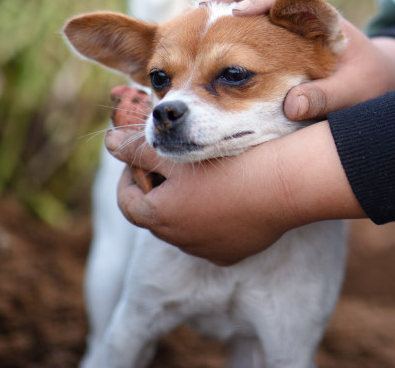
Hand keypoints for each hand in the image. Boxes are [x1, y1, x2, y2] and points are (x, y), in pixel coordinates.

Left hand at [106, 121, 363, 265]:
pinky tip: (227, 195)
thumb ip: (140, 148)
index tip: (140, 159)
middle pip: (155, 215)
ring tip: (201, 177)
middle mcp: (179, 240)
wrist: (285, 184)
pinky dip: (211, 218)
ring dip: (184, 205)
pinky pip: (212, 236)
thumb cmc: (231, 162)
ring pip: (184, 227)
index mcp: (160, 216)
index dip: (128, 177)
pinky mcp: (233, 253)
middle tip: (172, 163)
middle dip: (158, 189)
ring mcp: (207, 250)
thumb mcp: (179, 151)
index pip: (127, 201)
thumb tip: (109, 142)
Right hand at [204, 0, 394, 119]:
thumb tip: (292, 106)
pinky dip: (223, 16)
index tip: (240, 12)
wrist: (376, 75)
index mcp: (324, 18)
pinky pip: (245, 15)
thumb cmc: (368, 82)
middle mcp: (302, 11)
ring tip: (195, 15)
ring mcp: (285, 16)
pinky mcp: (273, 28)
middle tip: (204, 8)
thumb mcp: (354, 92)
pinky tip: (202, 30)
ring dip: (223, 1)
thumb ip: (326, 98)